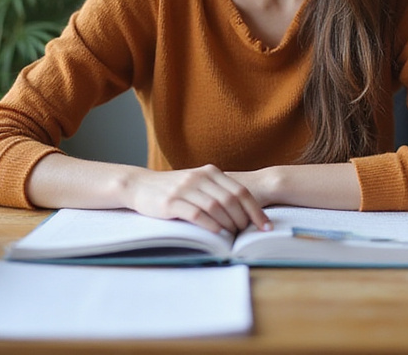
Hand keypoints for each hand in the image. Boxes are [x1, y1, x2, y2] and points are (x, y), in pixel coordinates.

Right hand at [123, 165, 269, 234]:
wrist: (140, 185)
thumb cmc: (173, 189)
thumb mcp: (197, 183)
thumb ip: (217, 192)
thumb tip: (244, 214)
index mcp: (210, 172)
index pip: (241, 191)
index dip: (256, 210)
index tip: (267, 226)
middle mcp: (199, 177)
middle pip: (231, 199)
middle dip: (244, 219)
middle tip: (248, 234)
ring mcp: (185, 188)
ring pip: (215, 206)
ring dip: (228, 224)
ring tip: (234, 236)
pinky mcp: (171, 202)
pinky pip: (196, 213)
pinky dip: (210, 225)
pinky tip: (217, 234)